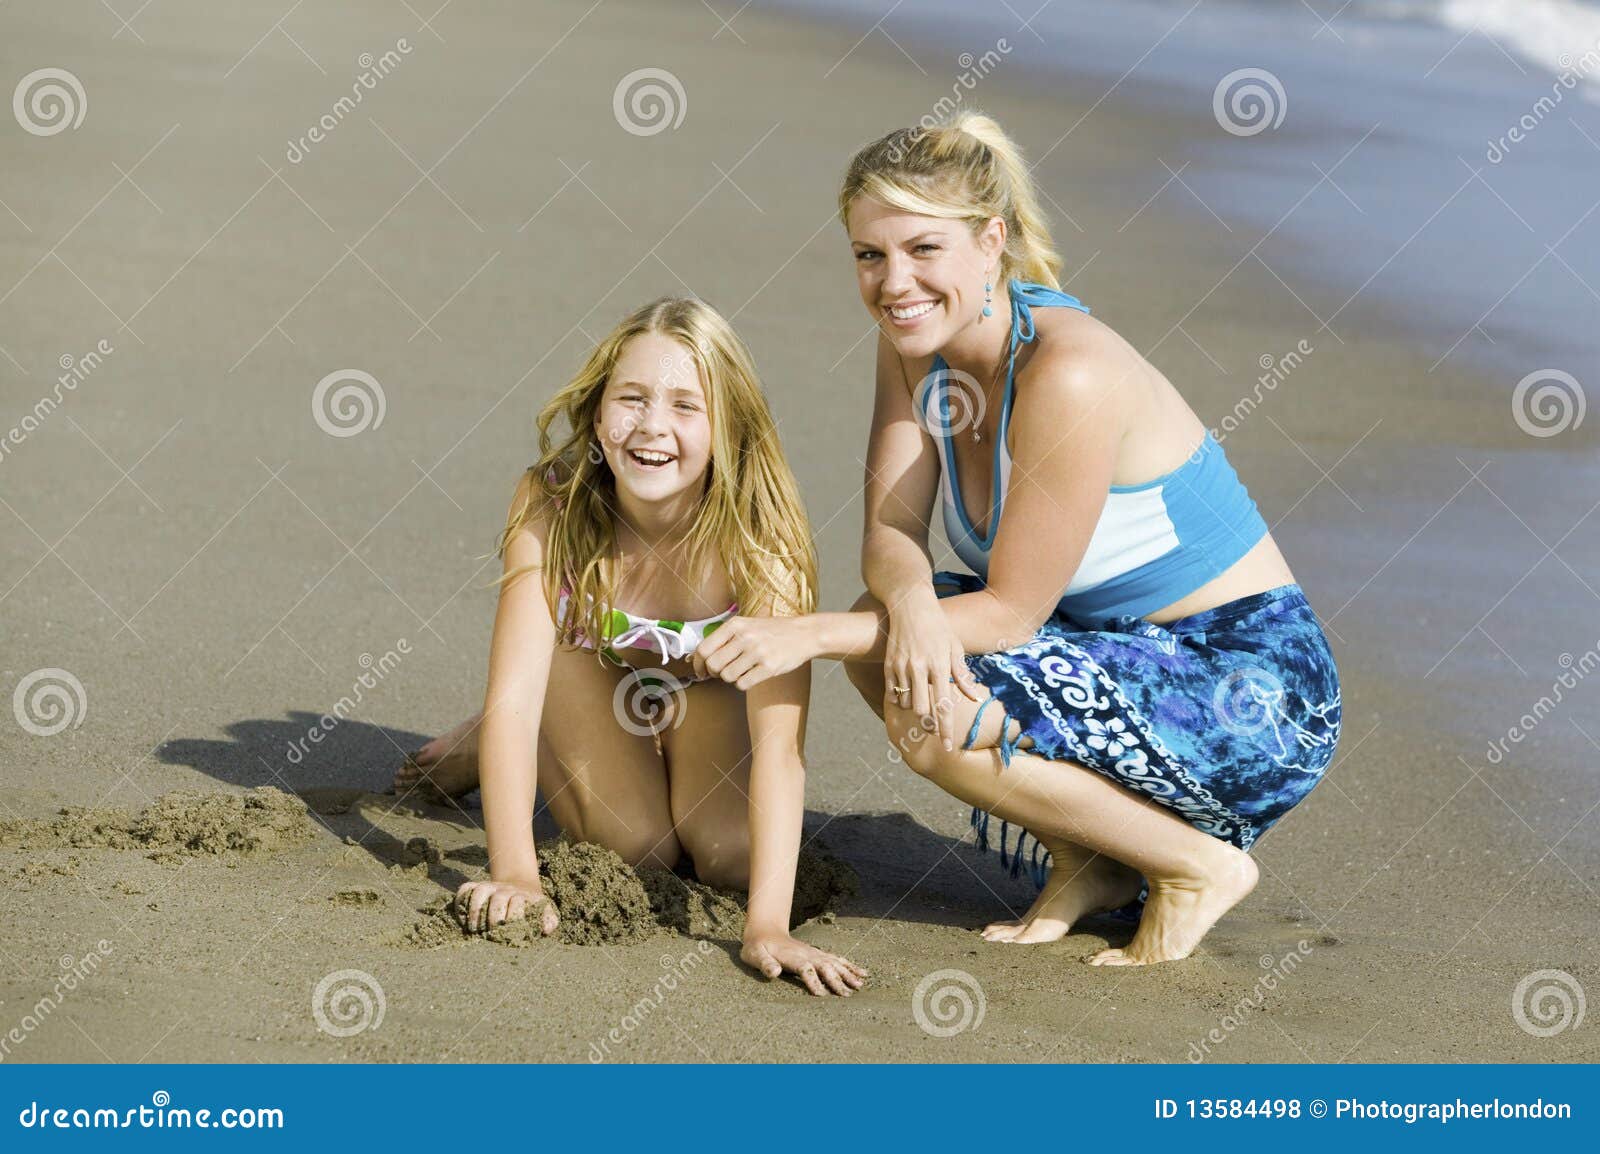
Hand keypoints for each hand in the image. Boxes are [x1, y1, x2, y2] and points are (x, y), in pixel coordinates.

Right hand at [454, 878, 558, 935]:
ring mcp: (490, 887)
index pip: (518, 903)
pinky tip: (461, 917)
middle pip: (499, 899)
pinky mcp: (477, 886)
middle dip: (495, 917)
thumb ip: (549, 920)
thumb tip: (546, 928)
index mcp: (522, 896)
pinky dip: (461, 900)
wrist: (521, 886)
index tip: (510, 932)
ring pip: (480, 891)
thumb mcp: (544, 912)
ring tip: (474, 929)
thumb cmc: (532, 907)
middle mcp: (505, 890)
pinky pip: (466, 888)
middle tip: (492, 933)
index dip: (514, 917)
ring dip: (476, 910)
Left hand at [691, 615, 815, 689]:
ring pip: (727, 676)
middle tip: (721, 673)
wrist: (804, 634)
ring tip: (742, 670)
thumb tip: (695, 658)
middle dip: (714, 673)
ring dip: (731, 678)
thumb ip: (723, 638)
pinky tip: (752, 675)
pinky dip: (744, 684)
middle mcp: (745, 637)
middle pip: (713, 665)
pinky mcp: (769, 667)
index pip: (704, 649)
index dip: (697, 664)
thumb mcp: (747, 625)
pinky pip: (743, 684)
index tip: (700, 671)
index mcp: (736, 624)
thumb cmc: (772, 631)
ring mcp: (758, 652)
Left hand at [741, 934, 868, 996]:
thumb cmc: (757, 947)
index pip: (805, 969)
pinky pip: (837, 960)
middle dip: (836, 980)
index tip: (822, 995)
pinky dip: (850, 966)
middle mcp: (806, 953)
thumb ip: (764, 963)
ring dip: (847, 973)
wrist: (765, 931)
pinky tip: (862, 973)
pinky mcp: (818, 954)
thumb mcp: (754, 955)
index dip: (813, 981)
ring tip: (859, 985)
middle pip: (824, 966)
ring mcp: (814, 953)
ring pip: (834, 962)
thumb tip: (774, 972)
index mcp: (792, 956)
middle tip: (846, 995)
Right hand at [884, 590, 986, 749]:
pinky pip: (892, 692)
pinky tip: (908, 694)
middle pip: (922, 710)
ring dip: (914, 708)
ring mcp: (902, 666)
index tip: (949, 747)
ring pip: (906, 703)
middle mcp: (920, 668)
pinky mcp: (889, 664)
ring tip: (922, 701)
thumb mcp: (955, 648)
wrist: (911, 606)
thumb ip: (962, 675)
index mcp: (939, 665)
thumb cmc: (939, 627)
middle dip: (928, 723)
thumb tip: (973, 698)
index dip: (946, 729)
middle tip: (934, 728)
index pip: (944, 706)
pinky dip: (900, 699)